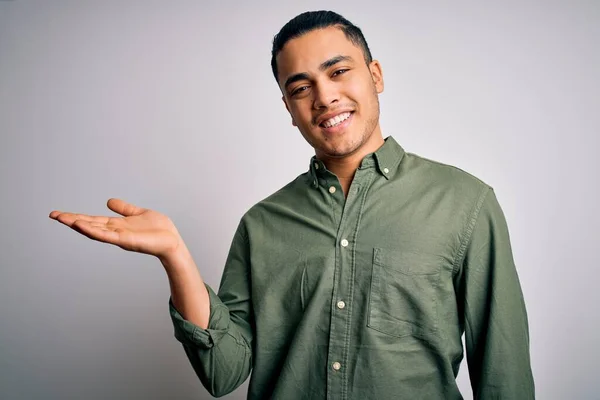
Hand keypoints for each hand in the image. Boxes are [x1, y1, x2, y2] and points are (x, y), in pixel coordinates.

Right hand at [49, 198, 183, 259]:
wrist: (172, 241)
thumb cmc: (159, 230)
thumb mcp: (138, 213)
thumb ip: (124, 208)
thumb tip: (108, 201)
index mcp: (116, 225)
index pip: (92, 220)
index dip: (76, 216)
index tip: (59, 214)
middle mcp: (114, 231)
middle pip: (89, 225)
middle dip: (71, 220)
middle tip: (53, 215)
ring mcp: (118, 237)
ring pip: (94, 230)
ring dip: (79, 225)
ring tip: (63, 219)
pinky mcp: (125, 241)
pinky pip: (106, 236)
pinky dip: (94, 231)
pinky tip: (82, 226)